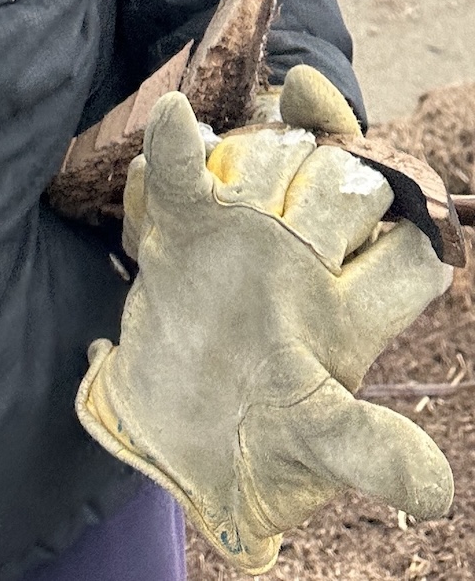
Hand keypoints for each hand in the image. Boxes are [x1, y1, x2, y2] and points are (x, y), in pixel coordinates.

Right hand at [79, 90, 451, 573]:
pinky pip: (184, 170)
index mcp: (358, 310)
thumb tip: (436, 491)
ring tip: (227, 200)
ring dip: (254, 161)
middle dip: (329, 183)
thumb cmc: (265, 452)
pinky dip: (179, 143)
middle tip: (286, 223)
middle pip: (345, 183)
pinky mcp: (183, 221)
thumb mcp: (321, 458)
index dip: (413, 229)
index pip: (414, 246)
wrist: (174, 439)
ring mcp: (246, 230)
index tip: (380, 235)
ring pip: (274, 157)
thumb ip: (370, 453)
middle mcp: (311, 257)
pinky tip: (175, 119)